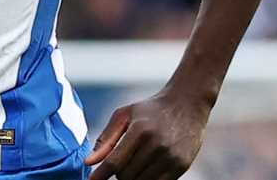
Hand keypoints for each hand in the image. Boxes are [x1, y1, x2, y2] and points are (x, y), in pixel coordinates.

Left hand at [82, 91, 210, 178]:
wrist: (187, 104)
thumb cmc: (150, 110)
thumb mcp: (124, 115)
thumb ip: (106, 139)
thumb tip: (88, 163)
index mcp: (140, 130)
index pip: (115, 162)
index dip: (100, 175)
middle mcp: (157, 144)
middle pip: (126, 176)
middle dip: (118, 174)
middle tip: (121, 163)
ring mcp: (171, 157)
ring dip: (132, 178)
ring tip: (135, 164)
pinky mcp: (182, 166)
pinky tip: (146, 168)